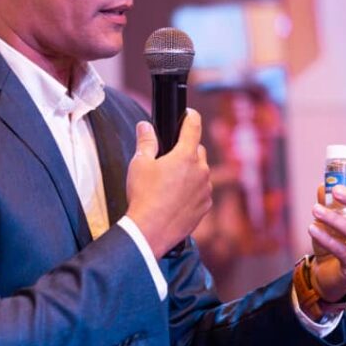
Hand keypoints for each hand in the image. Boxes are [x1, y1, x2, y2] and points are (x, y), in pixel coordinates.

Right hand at [126, 109, 211, 258]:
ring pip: (201, 172)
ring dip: (190, 172)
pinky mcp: (205, 206)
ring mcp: (205, 190)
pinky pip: (202, 191)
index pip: (194, 126)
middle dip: (186, 150)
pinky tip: (176, 197)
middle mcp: (201, 170)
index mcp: (186, 155)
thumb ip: (146, 141)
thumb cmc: (144, 196)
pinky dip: (193, 190)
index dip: (190, 116)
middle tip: (168, 158)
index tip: (188, 114)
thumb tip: (145, 126)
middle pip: (197, 150)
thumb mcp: (140, 164)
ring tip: (170, 182)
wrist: (150, 231)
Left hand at [308, 177, 345, 299]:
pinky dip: (325, 238)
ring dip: (332, 219)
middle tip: (336, 192)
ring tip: (315, 210)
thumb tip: (324, 185)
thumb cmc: (336, 242)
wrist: (329, 274)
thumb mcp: (333, 220)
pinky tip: (313, 229)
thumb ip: (330, 203)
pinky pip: (342, 249)